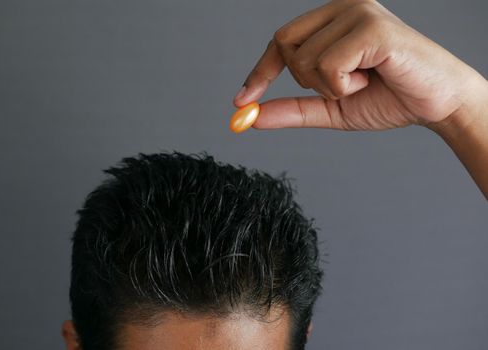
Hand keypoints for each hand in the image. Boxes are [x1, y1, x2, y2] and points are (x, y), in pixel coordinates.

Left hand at [233, 0, 486, 131]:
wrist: (437, 104)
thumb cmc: (389, 98)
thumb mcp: (331, 107)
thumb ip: (293, 108)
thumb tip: (251, 117)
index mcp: (333, 18)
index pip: (281, 40)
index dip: (260, 72)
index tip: (241, 100)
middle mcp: (342, 5)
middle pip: (285, 44)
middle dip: (304, 79)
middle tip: (343, 86)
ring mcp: (357, 11)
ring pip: (304, 59)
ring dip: (330, 86)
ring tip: (365, 80)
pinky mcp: (371, 27)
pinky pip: (328, 65)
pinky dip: (344, 86)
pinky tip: (372, 78)